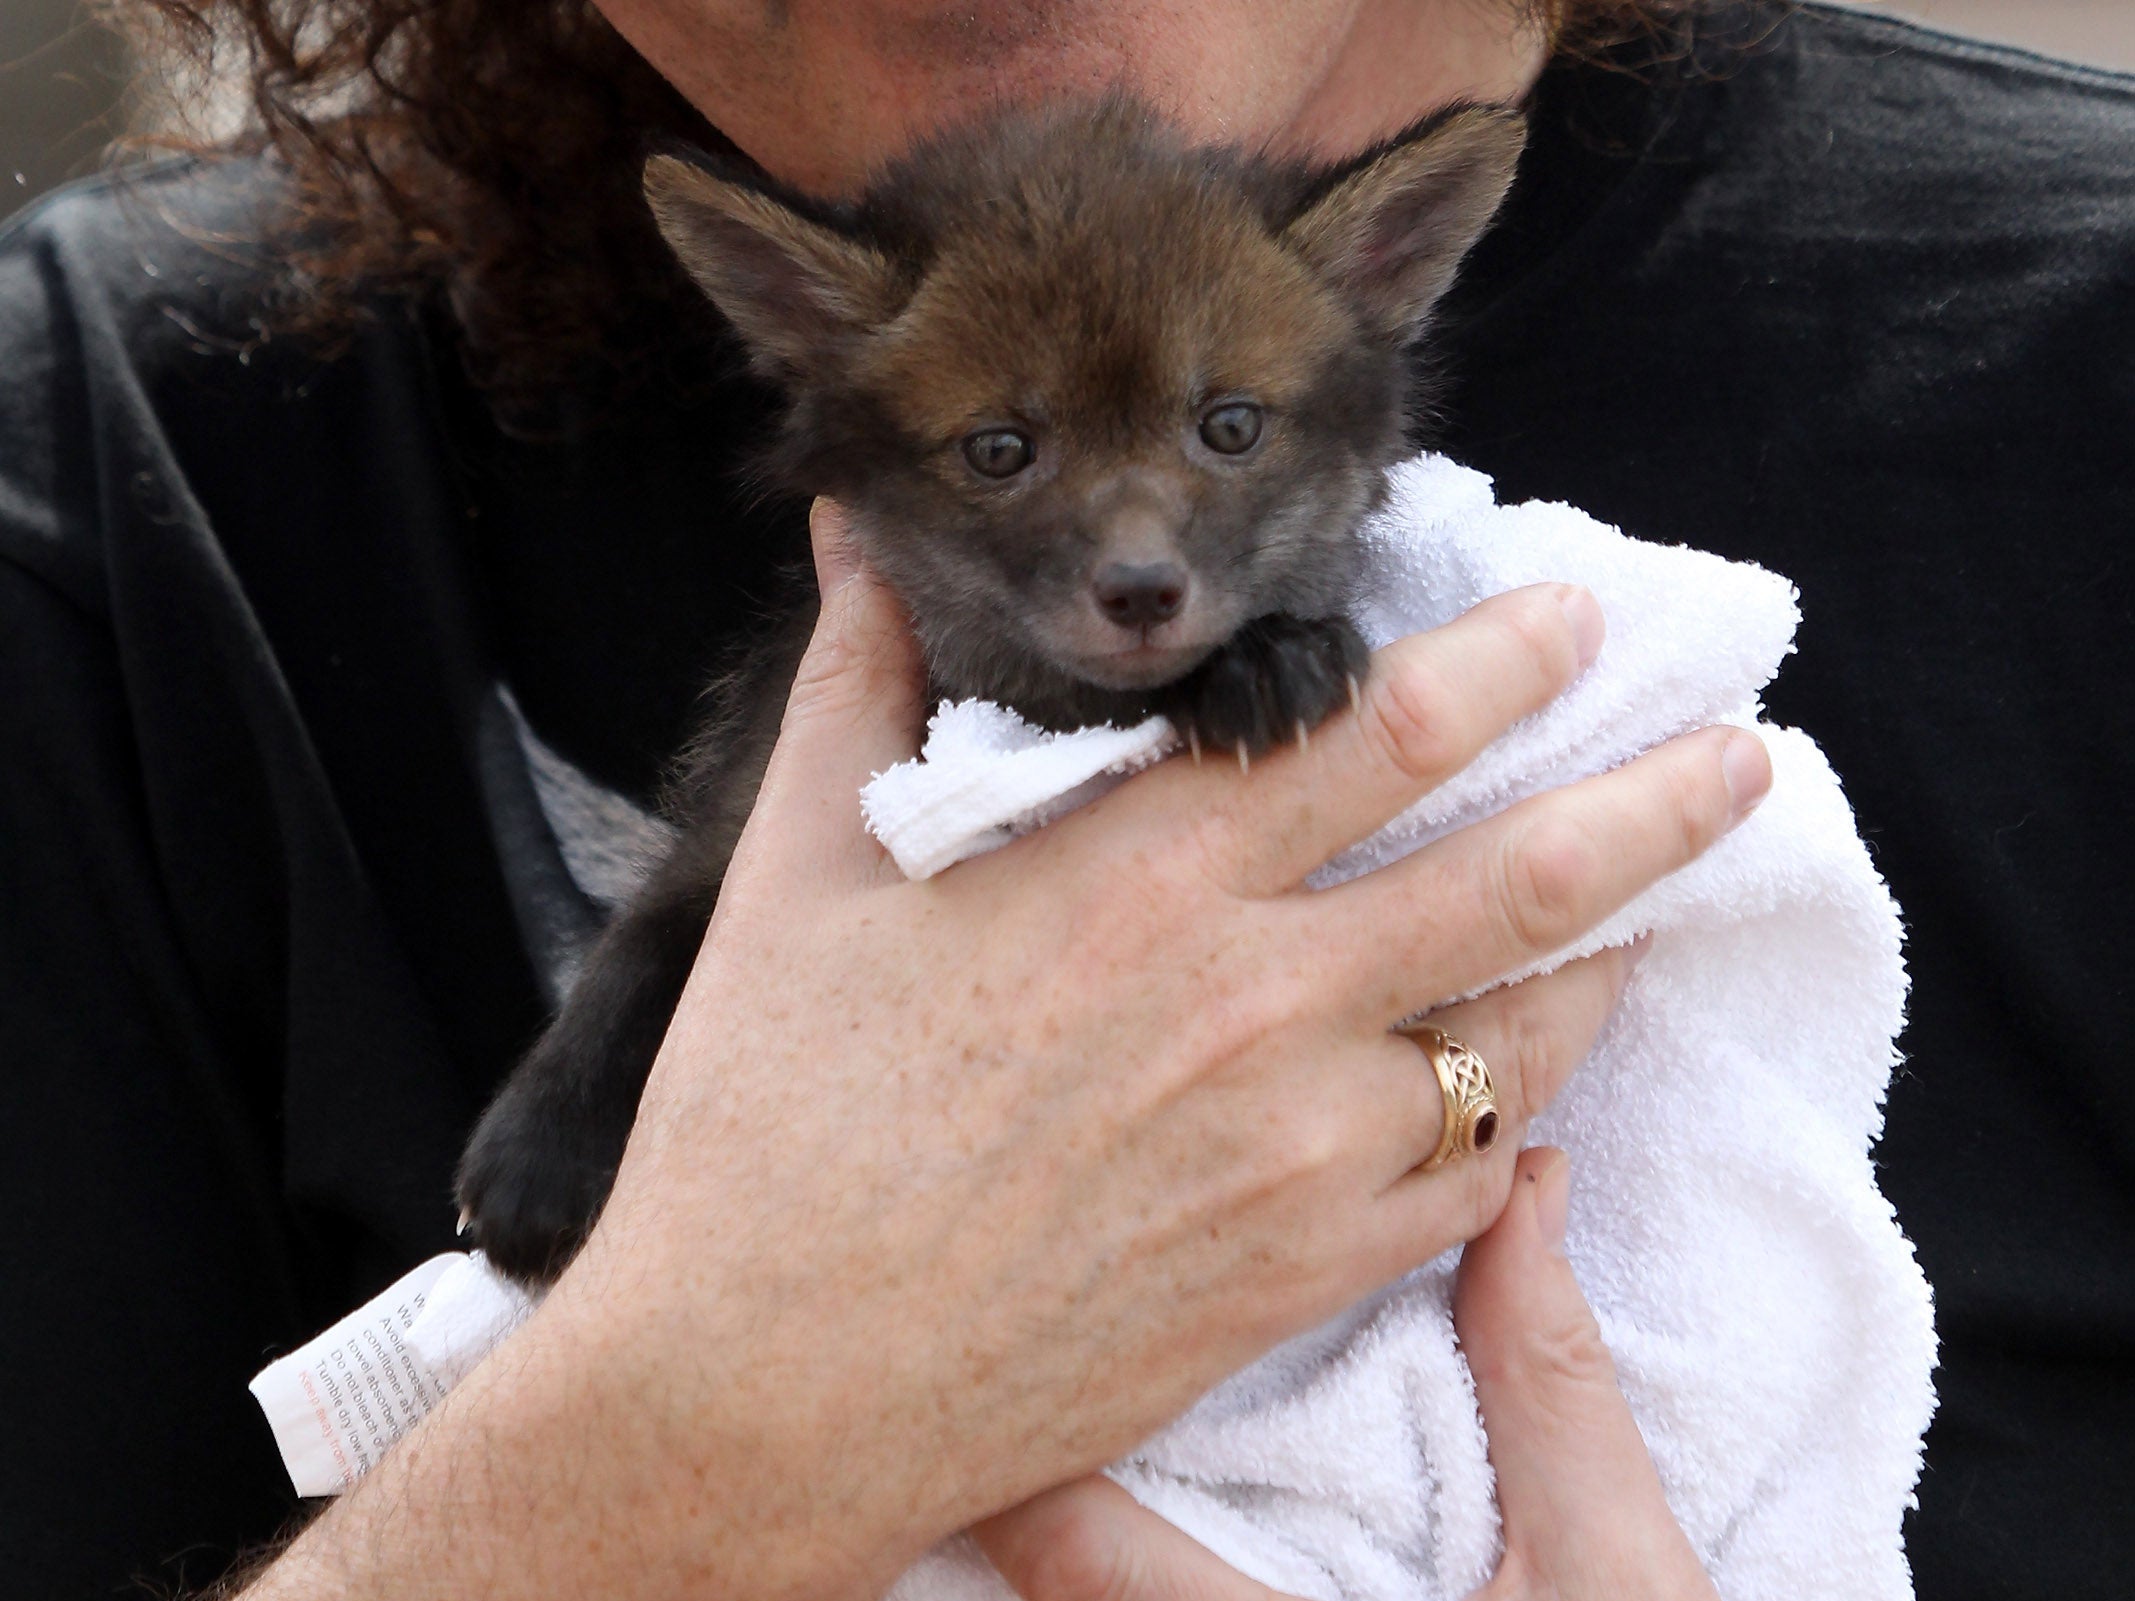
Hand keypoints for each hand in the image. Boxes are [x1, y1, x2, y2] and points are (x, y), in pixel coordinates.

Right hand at [246, 504, 1764, 1600]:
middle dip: (1653, 801)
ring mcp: (1295, 1150)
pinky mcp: (1296, 1274)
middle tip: (1738, 756)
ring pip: (1522, 1040)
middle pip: (1518, 876)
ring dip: (1605, 967)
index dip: (1504, 662)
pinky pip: (1468, 1186)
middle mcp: (1251, 1000)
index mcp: (1138, 876)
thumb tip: (857, 538)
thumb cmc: (767, 1121)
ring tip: (1651, 924)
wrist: (762, 1382)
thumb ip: (865, 679)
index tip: (1570, 623)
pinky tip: (1519, 1096)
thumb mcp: (796, 871)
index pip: (1379, 728)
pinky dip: (1511, 1127)